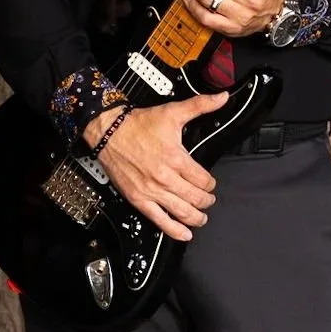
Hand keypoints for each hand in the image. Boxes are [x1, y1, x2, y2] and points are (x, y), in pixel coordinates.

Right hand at [83, 91, 226, 242]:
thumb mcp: (172, 112)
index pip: (204, 179)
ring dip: (196, 217)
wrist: (108, 132)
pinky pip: (160, 220)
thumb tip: (222, 97)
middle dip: (206, 201)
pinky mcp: (139, 199)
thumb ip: (200, 105)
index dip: (211, 183)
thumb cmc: (138, 125)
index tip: (210, 182)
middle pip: (196, 198)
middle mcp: (165, 177)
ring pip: (182, 212)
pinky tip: (185, 234)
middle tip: (208, 199)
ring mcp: (152, 191)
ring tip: (201, 217)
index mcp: (176, 158)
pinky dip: (175, 230)